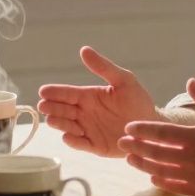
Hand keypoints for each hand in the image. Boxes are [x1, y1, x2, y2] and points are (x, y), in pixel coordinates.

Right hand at [37, 46, 160, 156]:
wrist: (151, 125)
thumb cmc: (137, 100)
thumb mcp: (123, 80)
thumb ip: (104, 67)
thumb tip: (84, 50)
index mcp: (88, 96)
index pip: (67, 93)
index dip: (54, 92)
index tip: (43, 91)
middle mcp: (84, 113)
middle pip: (61, 110)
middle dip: (51, 108)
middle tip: (44, 106)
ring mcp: (88, 130)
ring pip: (67, 127)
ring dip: (59, 123)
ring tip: (53, 120)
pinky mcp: (95, 146)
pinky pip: (81, 144)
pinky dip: (73, 141)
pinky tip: (68, 136)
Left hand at [118, 78, 194, 195]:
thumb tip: (189, 82)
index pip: (161, 132)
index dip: (142, 130)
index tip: (128, 127)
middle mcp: (193, 158)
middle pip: (156, 152)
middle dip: (136, 146)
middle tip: (122, 141)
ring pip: (161, 171)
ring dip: (143, 164)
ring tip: (130, 158)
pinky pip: (174, 186)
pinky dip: (160, 181)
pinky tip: (151, 176)